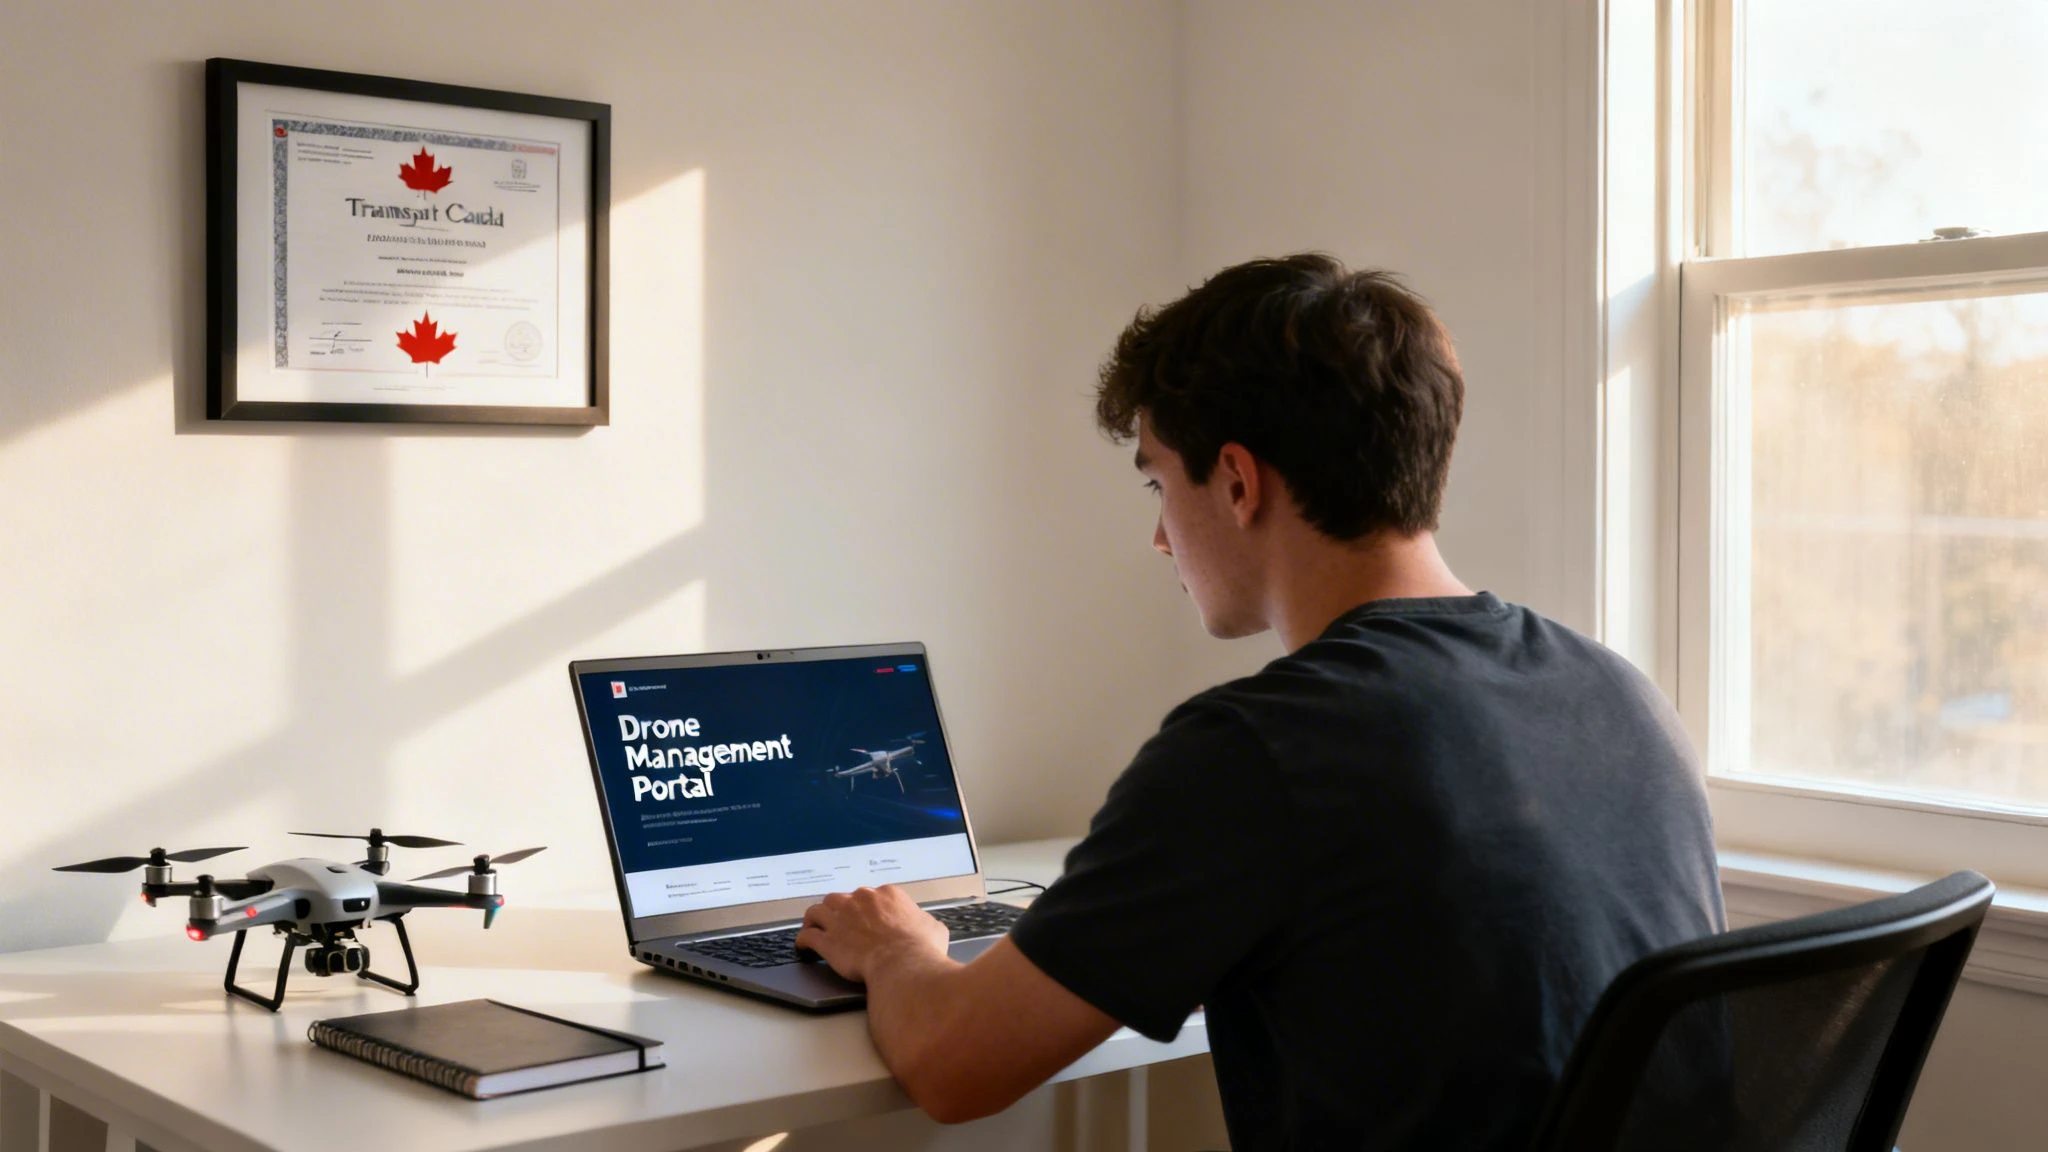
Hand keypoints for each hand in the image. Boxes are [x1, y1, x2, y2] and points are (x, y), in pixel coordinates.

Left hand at [794, 885, 949, 982]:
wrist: (901, 964)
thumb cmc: (920, 948)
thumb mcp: (934, 929)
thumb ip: (927, 923)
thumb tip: (930, 926)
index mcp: (887, 895)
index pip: (871, 896)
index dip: (866, 909)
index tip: (866, 920)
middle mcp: (861, 900)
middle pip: (841, 899)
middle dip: (839, 911)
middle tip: (840, 924)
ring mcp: (841, 918)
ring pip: (819, 910)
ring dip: (816, 919)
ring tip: (814, 927)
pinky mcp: (828, 940)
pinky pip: (808, 935)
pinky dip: (803, 940)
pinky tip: (803, 946)